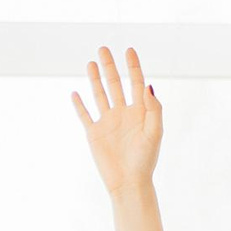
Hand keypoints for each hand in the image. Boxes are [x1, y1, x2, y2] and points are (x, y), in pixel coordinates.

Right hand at [72, 46, 160, 195]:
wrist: (129, 183)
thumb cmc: (145, 160)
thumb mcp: (155, 132)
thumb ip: (153, 109)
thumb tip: (147, 85)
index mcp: (139, 112)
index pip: (136, 83)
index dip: (133, 66)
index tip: (129, 50)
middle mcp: (123, 114)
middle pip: (115, 84)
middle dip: (110, 67)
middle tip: (104, 48)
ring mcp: (107, 123)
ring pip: (99, 95)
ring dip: (95, 79)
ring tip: (91, 63)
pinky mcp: (94, 134)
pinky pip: (85, 115)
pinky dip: (80, 104)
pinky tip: (75, 93)